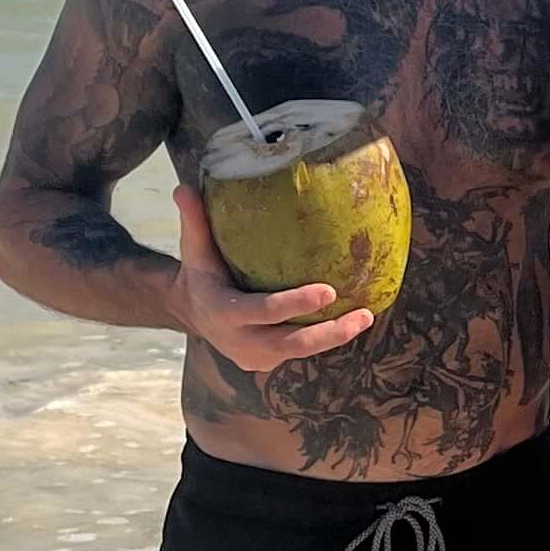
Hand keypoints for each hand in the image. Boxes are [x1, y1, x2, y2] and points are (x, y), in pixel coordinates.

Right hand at [168, 186, 377, 371]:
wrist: (191, 311)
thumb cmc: (201, 271)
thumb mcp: (194, 248)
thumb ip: (194, 220)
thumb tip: (183, 187)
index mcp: (223, 312)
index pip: (264, 311)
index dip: (295, 304)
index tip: (328, 291)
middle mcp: (238, 341)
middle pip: (291, 343)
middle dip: (329, 332)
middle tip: (362, 314)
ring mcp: (252, 357)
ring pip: (300, 351)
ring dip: (335, 337)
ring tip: (365, 315)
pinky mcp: (265, 363)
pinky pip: (297, 352)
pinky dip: (324, 339)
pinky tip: (351, 321)